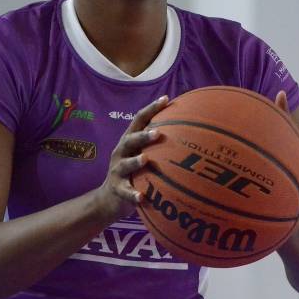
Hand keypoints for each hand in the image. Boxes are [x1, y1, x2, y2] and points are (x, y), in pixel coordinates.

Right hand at [97, 95, 168, 219]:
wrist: (108, 199)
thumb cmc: (133, 173)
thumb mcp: (141, 155)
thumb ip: (158, 144)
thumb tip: (190, 133)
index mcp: (129, 141)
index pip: (139, 120)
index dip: (151, 109)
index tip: (166, 99)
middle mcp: (121, 152)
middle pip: (130, 140)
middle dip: (143, 135)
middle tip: (158, 133)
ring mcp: (117, 171)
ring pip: (125, 164)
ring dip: (135, 161)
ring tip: (145, 159)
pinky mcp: (117, 189)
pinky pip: (125, 192)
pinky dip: (133, 194)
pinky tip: (141, 197)